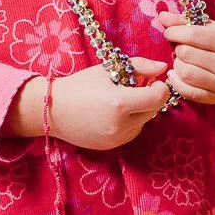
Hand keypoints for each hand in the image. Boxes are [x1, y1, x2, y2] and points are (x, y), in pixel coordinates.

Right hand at [4, 57, 171, 149]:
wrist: (51, 110)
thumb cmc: (80, 85)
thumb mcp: (108, 69)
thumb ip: (140, 66)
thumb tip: (163, 68)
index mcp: (120, 104)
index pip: (158, 98)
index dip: (159, 87)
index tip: (151, 80)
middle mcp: (120, 126)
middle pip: (153, 110)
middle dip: (149, 97)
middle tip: (134, 87)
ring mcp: (115, 140)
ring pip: (144, 122)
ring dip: (141, 110)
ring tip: (122, 99)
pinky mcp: (110, 147)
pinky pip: (132, 132)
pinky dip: (131, 122)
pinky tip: (115, 113)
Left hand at [159, 13, 214, 104]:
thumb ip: (189, 22)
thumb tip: (162, 16)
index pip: (193, 35)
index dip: (175, 32)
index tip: (170, 32)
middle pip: (186, 54)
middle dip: (179, 48)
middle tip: (182, 46)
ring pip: (185, 73)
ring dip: (177, 64)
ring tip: (182, 60)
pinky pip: (188, 91)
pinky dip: (177, 81)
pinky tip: (178, 73)